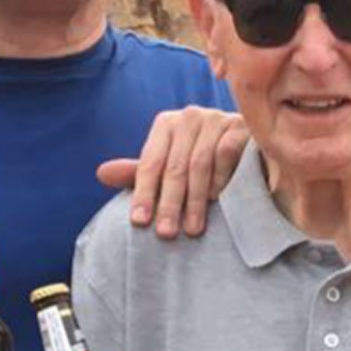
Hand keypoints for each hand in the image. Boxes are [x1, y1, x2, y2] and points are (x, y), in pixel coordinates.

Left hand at [96, 107, 247, 237]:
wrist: (249, 152)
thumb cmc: (202, 163)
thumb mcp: (169, 167)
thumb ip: (139, 173)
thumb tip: (101, 174)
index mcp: (166, 123)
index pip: (149, 163)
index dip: (143, 194)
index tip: (139, 223)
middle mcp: (190, 116)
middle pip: (174, 167)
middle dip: (168, 203)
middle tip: (165, 233)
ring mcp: (217, 118)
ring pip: (199, 164)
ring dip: (194, 200)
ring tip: (192, 229)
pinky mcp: (241, 127)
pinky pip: (226, 155)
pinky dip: (221, 180)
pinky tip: (218, 201)